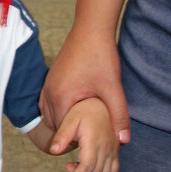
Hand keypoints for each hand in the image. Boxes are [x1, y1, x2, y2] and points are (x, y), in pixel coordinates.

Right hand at [39, 27, 129, 143]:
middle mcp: (48, 92)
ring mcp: (47, 85)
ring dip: (62, 121)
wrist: (90, 29)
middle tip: (89, 136)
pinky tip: (76, 109)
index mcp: (60, 97)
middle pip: (53, 124)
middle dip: (68, 132)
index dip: (75, 139)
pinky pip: (47, 102)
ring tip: (82, 124)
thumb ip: (118, 115)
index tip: (91, 142)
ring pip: (48, 114)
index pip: (62, 130)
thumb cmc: (100, 56)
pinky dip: (58, 110)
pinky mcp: (50, 78)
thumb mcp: (112, 87)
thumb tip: (124, 140)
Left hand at [48, 98, 119, 171]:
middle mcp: (107, 146)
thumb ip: (61, 136)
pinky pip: (113, 170)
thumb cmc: (81, 111)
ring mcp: (113, 148)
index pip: (87, 165)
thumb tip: (53, 152)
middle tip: (67, 167)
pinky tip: (89, 167)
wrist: (99, 103)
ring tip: (77, 166)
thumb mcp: (69, 120)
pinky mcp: (116, 150)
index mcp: (94, 139)